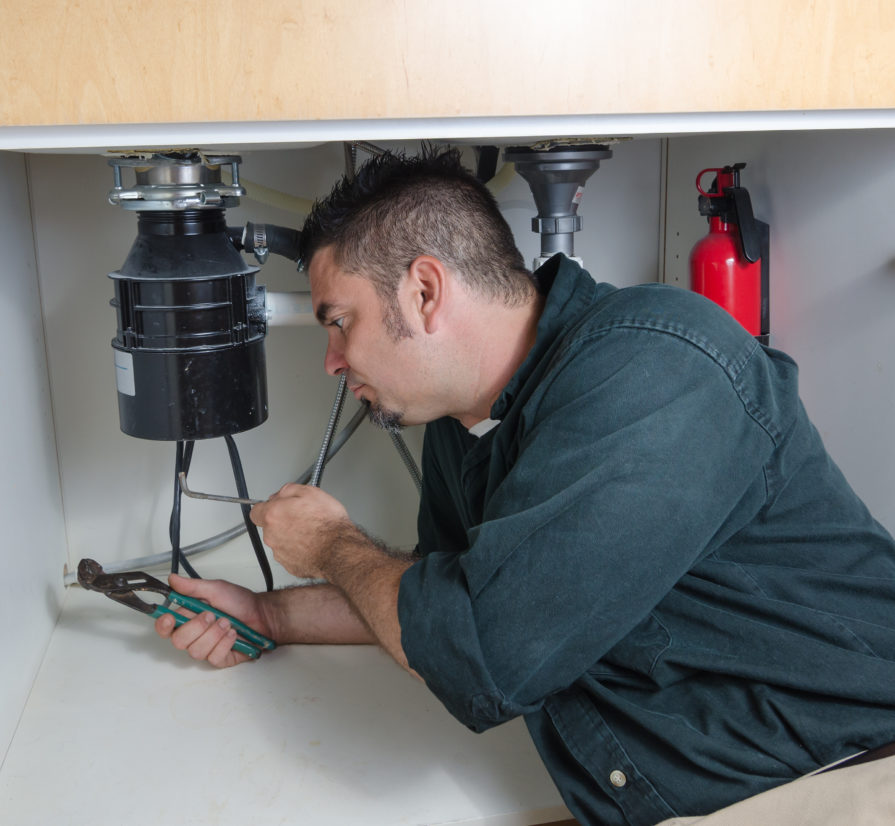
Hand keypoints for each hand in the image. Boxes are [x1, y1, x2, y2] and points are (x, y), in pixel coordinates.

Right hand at [154, 573, 271, 667]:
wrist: (263, 615)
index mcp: (189, 617)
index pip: (165, 627)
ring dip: (214, 634)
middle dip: (196, 627)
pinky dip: (225, 643)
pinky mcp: (219, 658)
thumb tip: (172, 579)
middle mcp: (194, 635)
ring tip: (227, 623)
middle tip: (212, 615)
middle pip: (178, 641)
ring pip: (196, 651)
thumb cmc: (240, 602)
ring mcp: (206, 648)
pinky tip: (233, 634)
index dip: (163, 625)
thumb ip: (193, 586)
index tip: (169, 618)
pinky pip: (214, 657)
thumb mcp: (217, 589)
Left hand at [250, 483, 350, 579]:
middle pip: (269, 527)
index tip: (277, 507)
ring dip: (291, 537)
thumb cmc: (328, 524)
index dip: (268, 507)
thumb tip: (281, 494)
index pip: (256, 511)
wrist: (339, 550)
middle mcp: (272, 536)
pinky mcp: (290, 566)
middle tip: (302, 517)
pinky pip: (290, 555)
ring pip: (280, 542)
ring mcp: (280, 553)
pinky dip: (299, 550)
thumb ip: (288, 490)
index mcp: (273, 515)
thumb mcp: (311, 492)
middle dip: (282, 522)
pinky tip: (313, 544)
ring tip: (311, 532)